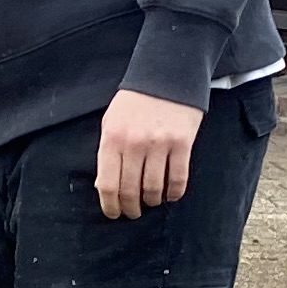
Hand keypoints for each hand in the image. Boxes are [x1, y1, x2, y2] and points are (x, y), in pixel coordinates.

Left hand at [96, 91, 202, 219]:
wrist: (166, 74)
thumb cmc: (135, 101)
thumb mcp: (111, 122)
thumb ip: (108, 152)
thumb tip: (105, 186)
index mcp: (112, 139)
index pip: (107, 184)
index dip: (110, 205)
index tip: (114, 213)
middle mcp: (134, 143)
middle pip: (130, 191)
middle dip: (131, 208)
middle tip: (133, 212)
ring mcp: (159, 144)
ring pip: (153, 189)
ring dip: (152, 201)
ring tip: (151, 202)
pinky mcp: (182, 143)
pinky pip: (178, 179)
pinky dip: (174, 193)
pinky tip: (170, 195)